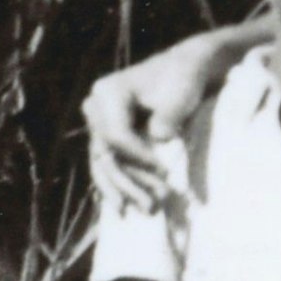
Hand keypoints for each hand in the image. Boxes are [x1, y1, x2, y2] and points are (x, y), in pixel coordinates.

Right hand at [81, 45, 214, 211]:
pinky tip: (126, 206)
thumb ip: (167, 117)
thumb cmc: (183, 78)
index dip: (137, 156)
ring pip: (107, 165)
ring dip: (126, 189)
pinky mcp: (109, 137)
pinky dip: (120, 184)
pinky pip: (110, 165)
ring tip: (148, 211)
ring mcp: (99, 125)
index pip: (115, 135)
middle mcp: (96, 109)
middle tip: (154, 205)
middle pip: (107, 154)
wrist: (185, 69)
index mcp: (108, 92)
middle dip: (130, 182)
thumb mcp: (179, 94)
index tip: (163, 171)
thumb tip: (158, 138)